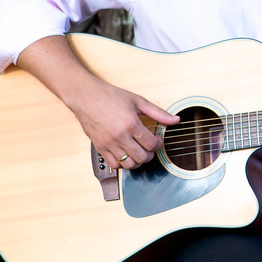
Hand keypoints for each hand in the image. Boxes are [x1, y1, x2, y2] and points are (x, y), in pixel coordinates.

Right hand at [15, 35, 180, 171]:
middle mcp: (119, 136)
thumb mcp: (138, 101)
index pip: (151, 144)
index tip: (157, 140)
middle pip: (142, 157)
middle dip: (150, 154)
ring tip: (139, 151)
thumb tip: (176, 120)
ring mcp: (108, 144)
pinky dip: (123, 164)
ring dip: (138, 160)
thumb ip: (159, 113)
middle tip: (150, 146)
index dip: (159, 144)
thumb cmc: (110, 96)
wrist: (85, 96)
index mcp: (131, 124)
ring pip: (129, 164)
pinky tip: (126, 154)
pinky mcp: (100, 148)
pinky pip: (114, 165)